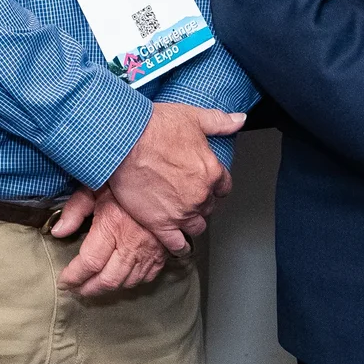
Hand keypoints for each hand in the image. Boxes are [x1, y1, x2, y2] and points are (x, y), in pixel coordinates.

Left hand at [52, 187, 167, 296]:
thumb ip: (75, 210)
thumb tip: (57, 232)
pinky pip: (145, 278)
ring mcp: (150, 251)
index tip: (64, 281)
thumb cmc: (124, 181)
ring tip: (93, 286)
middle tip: (76, 290)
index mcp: (112, 226)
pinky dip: (130, 283)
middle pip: (108, 280)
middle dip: (89, 289)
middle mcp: (132, 244)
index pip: (89, 263)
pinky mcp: (162, 254)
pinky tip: (119, 279)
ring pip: (127, 283)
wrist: (165, 180)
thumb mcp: (94, 188)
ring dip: (108, 289)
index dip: (74, 276)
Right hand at [105, 103, 245, 249]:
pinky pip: (176, 244)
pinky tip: (177, 243)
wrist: (124, 142)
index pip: (223, 186)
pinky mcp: (161, 224)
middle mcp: (200, 195)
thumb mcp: (192, 117)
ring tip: (180, 216)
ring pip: (196, 226)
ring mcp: (181, 212)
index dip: (213, 185)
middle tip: (184, 194)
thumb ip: (219, 121)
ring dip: (190, 222)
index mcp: (210, 171)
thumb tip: (239, 120)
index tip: (205, 184)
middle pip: (208, 206)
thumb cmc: (154, 127)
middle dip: (199, 201)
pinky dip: (179, 246)